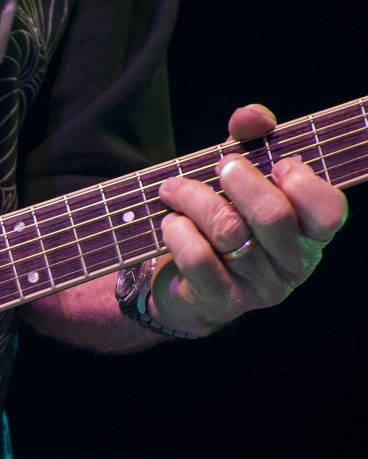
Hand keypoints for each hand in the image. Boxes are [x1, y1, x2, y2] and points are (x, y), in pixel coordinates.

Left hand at [151, 104, 347, 334]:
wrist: (187, 285)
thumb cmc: (223, 219)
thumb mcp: (241, 176)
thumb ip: (252, 140)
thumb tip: (249, 116)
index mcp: (311, 233)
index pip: (329, 211)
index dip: (302, 182)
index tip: (277, 163)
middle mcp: (293, 264)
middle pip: (272, 215)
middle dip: (239, 180)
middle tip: (220, 165)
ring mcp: (258, 287)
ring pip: (227, 230)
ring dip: (193, 199)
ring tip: (173, 190)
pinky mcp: (221, 301)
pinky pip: (198, 257)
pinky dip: (177, 231)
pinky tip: (170, 222)